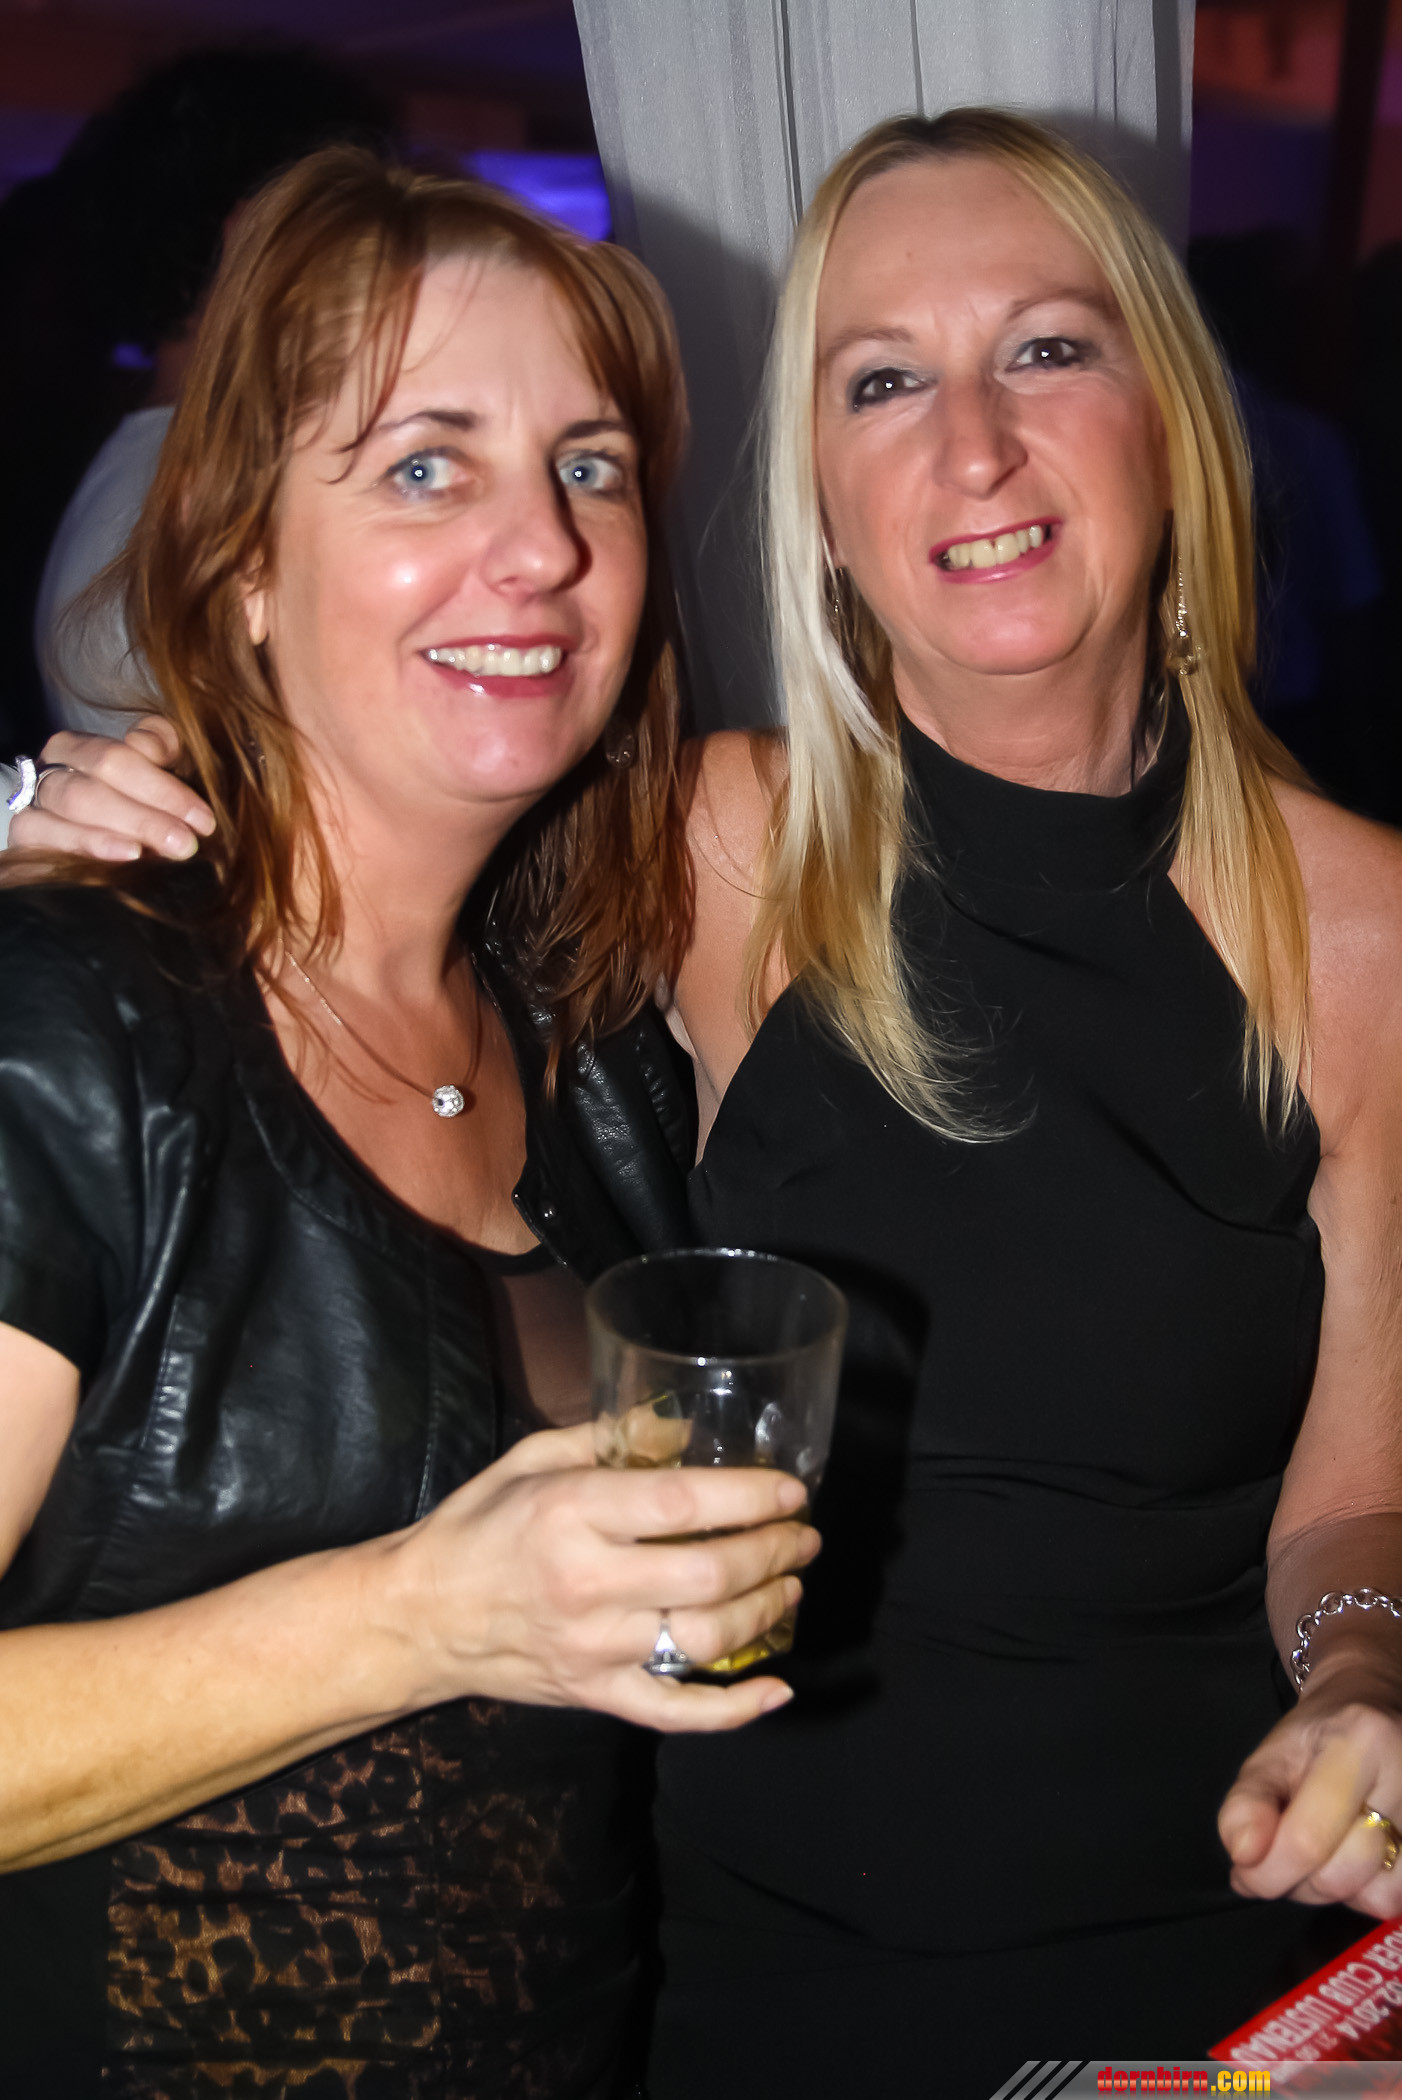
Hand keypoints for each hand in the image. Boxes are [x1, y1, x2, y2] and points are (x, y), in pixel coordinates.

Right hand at [8, 718, 213, 861]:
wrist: (108, 848)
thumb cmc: (141, 803)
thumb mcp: (160, 769)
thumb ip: (162, 745)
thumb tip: (144, 744)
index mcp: (79, 749)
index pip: (117, 759)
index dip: (162, 788)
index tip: (203, 820)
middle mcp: (51, 774)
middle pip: (90, 789)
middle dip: (142, 817)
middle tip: (184, 844)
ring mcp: (34, 809)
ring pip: (67, 812)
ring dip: (109, 834)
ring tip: (144, 854)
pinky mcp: (26, 844)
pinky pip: (40, 843)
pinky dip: (80, 848)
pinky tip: (117, 858)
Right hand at [379, 1422, 820, 1731]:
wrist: (417, 1617)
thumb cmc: (477, 1527)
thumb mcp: (530, 1460)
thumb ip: (607, 1439)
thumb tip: (682, 1429)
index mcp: (572, 1513)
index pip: (682, 1505)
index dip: (750, 1499)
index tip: (791, 1491)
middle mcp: (588, 1582)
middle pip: (709, 1575)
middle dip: (774, 1554)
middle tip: (803, 1537)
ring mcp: (594, 1647)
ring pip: (705, 1640)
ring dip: (766, 1613)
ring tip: (791, 1586)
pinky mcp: (595, 1693)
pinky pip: (676, 1712)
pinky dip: (735, 1709)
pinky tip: (778, 1688)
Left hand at [1220, 1690, 1401, 1915]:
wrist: (1374, 1708)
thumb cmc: (1320, 1735)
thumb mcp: (1272, 1755)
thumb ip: (1247, 1804)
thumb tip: (1244, 1855)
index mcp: (1359, 1744)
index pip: (1309, 1838)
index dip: (1267, 1872)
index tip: (1246, 1876)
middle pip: (1343, 1875)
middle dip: (1299, 1881)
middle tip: (1287, 1854)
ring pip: (1377, 1898)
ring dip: (1337, 1891)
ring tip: (1327, 1850)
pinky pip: (1399, 1900)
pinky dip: (1368, 1892)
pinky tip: (1357, 1859)